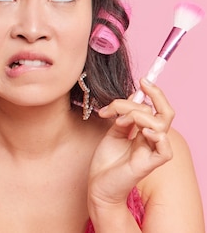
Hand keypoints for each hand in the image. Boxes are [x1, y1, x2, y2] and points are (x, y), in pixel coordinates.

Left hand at [88, 79, 173, 206]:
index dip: (154, 94)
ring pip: (160, 125)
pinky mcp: (147, 164)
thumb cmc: (106, 161)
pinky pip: (165, 151)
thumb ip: (123, 116)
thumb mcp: (113, 131)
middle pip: (165, 114)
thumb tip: (131, 98)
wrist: (98, 185)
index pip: (158, 110)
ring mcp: (151, 152)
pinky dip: (157, 136)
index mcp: (144, 132)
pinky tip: (143, 131)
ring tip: (118, 119)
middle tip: (141, 85)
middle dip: (155, 96)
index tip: (142, 80)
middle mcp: (151, 140)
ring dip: (137, 113)